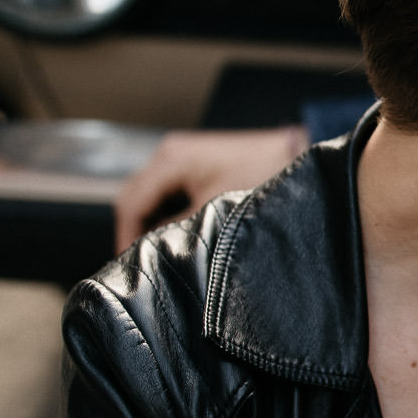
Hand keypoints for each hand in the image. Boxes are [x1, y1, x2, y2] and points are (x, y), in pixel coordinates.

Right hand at [112, 126, 308, 252]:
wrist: (293, 152)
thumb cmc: (262, 175)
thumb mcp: (216, 209)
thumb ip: (179, 228)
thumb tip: (154, 249)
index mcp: (170, 159)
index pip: (131, 203)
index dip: (125, 237)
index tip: (127, 265)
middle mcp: (169, 153)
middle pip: (133, 197)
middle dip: (132, 230)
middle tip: (136, 263)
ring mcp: (180, 156)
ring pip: (148, 195)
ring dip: (148, 222)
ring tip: (153, 252)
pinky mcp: (193, 164)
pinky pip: (165, 191)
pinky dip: (163, 212)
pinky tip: (172, 234)